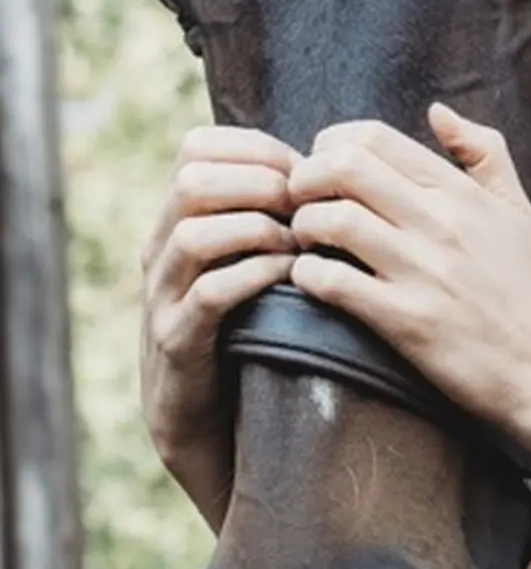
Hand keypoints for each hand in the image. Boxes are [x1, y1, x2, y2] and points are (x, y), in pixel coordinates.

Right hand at [139, 126, 298, 527]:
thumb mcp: (260, 255)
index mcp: (181, 219)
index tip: (303, 166)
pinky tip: (291, 277)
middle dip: (257, 181)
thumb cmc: (256, 324)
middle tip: (305, 201)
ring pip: (192, 235)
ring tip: (300, 240)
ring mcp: (164, 298)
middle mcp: (162, 251)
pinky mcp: (178, 345)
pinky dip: (253, 277)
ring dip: (257, 229)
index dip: (255, 147)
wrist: (219, 421)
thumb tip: (329, 162)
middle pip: (189, 180)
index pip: (196, 147)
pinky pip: (208, 296)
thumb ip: (276, 209)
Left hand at [286, 106, 530, 441]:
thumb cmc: (526, 288)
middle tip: (301, 202)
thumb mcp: (517, 209)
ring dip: (302, 227)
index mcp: (461, 192)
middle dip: (305, 178)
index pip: (374, 138)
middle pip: (344, 168)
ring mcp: (423, 271)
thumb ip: (484, 153)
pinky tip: (313, 280)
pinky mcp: (406, 320)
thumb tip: (438, 110)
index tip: (324, 170)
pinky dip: (307, 276)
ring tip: (308, 243)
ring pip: (332, 220)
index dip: (330, 145)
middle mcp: (442, 223)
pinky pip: (333, 282)